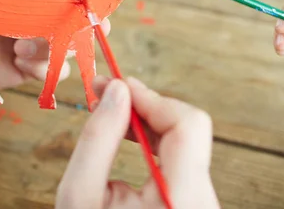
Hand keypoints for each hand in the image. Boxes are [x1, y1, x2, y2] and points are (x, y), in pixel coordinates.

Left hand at [0, 0, 109, 91]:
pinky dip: (43, 70)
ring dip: (51, 50)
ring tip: (20, 51)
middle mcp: (33, 15)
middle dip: (79, 27)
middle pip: (72, 17)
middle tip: (66, 34)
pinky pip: (54, 70)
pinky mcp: (32, 65)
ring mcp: (35, 40)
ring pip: (68, 46)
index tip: (83, 0)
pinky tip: (20, 66)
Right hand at [56, 76, 219, 208]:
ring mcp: (201, 202)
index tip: (116, 86)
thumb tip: (115, 91)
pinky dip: (153, 141)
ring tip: (112, 112)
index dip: (151, 97)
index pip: (188, 124)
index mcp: (182, 199)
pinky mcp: (193, 201)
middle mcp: (202, 200)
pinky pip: (181, 158)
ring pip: (186, 141)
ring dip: (147, 121)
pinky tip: (128, 135)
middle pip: (188, 128)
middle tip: (105, 92)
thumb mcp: (81, 197)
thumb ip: (97, 139)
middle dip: (144, 105)